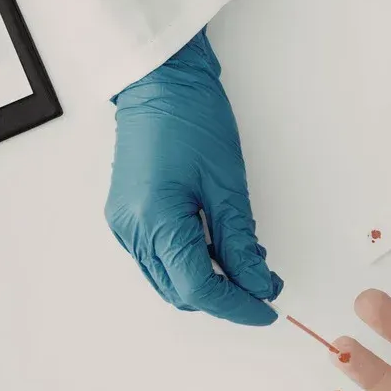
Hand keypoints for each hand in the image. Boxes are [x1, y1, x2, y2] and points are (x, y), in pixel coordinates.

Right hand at [108, 30, 283, 325]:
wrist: (161, 83)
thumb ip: (241, 242)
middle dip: (224, 297)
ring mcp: (124, 225)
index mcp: (155, 221)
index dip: (236, 305)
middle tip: (264, 286)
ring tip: (246, 266)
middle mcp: (132, 230)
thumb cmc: (192, 117)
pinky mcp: (126, 217)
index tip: (266, 307)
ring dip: (206, 283)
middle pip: (180, 291)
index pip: (198, 288)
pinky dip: (189, 264)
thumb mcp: (228, 184)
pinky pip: (159, 259)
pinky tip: (217, 250)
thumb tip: (258, 284)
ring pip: (168, 280)